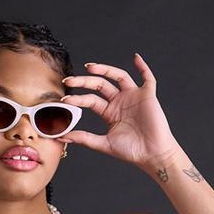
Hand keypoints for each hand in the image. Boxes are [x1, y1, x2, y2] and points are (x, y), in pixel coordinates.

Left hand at [60, 52, 179, 169]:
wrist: (151, 155)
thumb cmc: (131, 151)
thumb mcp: (104, 144)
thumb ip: (84, 139)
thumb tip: (62, 137)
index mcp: (110, 112)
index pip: (91, 100)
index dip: (78, 99)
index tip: (65, 100)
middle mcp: (120, 101)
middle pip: (100, 85)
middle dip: (85, 81)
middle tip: (70, 80)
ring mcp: (133, 96)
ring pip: (118, 76)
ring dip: (105, 69)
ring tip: (90, 67)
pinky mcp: (148, 95)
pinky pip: (147, 77)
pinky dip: (142, 66)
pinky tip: (135, 58)